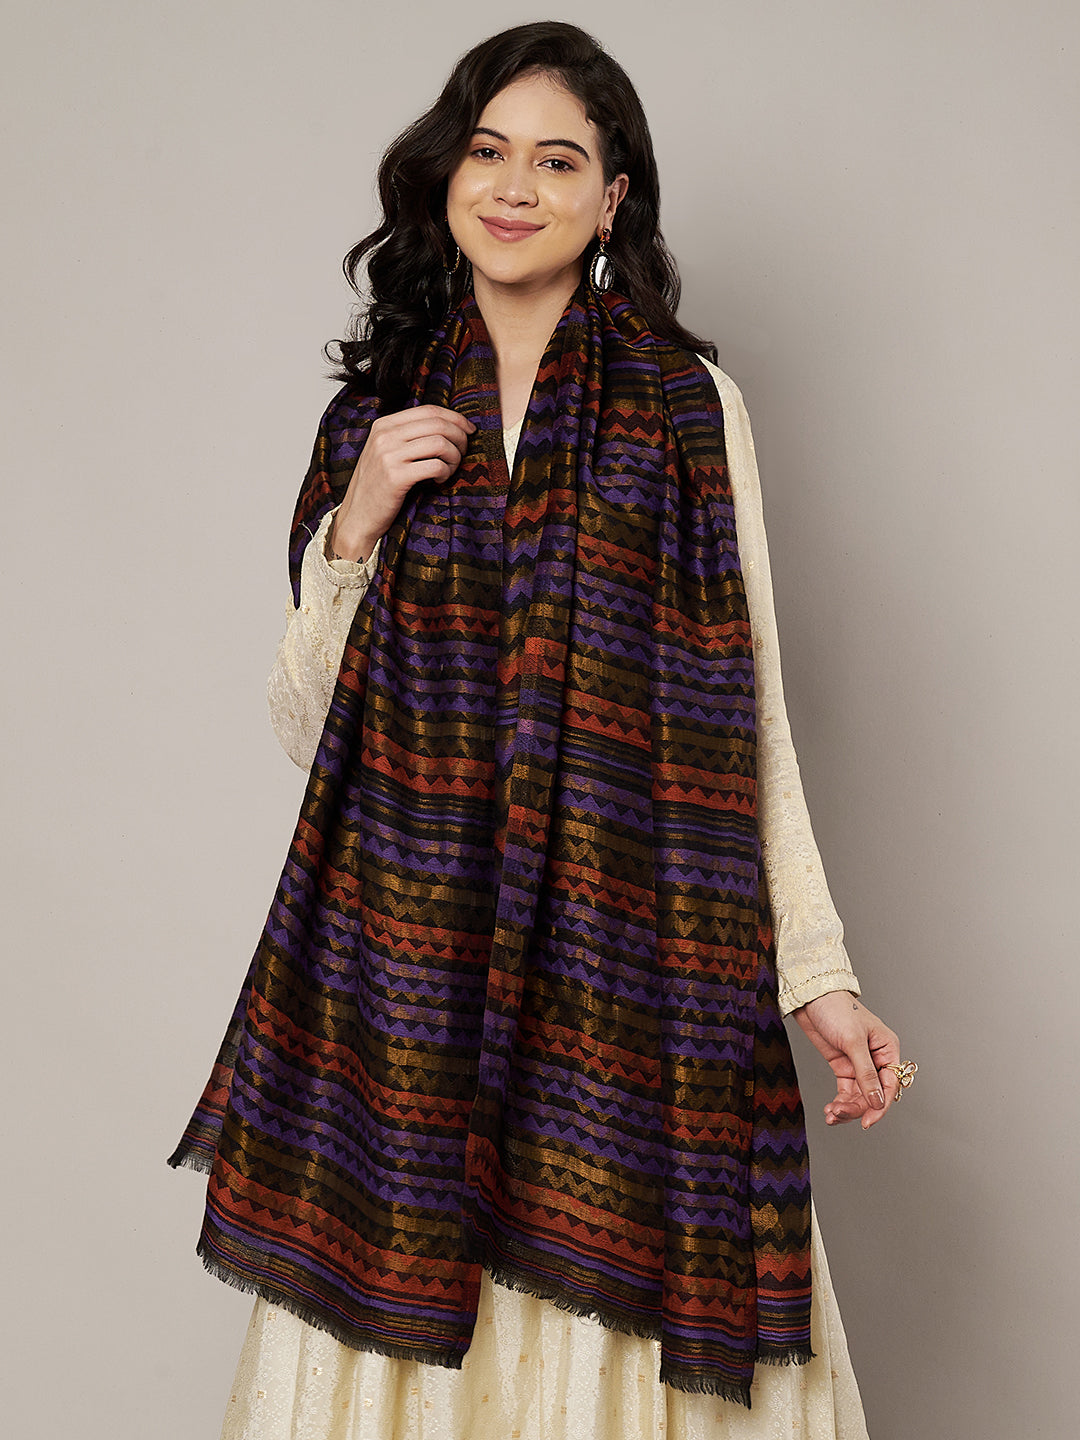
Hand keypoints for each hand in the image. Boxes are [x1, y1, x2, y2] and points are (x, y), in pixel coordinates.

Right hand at [329, 405, 475, 560]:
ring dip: (454, 457)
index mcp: (384, 425)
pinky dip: (445, 472)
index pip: (429, 410)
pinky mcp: (396, 477)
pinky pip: (435, 466)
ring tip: (450, 469)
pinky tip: (439, 481)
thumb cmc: (378, 486)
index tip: (469, 430)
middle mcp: (385, 436)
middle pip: (438, 424)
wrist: (357, 517)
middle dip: (460, 438)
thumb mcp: (385, 452)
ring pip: (440, 443)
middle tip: (464, 453)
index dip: (455, 418)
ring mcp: (388, 455)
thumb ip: (407, 436)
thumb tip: (446, 425)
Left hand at [792, 991, 902, 1129]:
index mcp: (887, 1049)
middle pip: (873, 1094)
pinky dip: (840, 1102)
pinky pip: (846, 1091)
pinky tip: (830, 1110)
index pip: (889, 1085)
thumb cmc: (836, 1009)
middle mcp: (876, 1058)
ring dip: (847, 1108)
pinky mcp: (843, 1066)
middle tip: (838, 1113)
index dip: (880, 1106)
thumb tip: (877, 1102)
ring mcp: (858, 1064)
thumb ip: (866, 1073)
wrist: (810, 998)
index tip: (867, 1121)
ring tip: (831, 1114)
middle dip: (857, 1107)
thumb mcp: (853, 1041)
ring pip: (859, 1096)